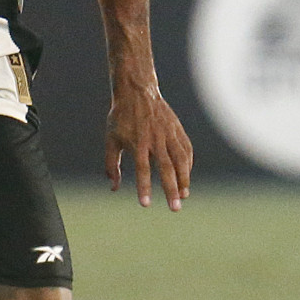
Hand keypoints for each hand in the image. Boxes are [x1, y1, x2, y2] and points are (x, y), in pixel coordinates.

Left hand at [105, 85, 192, 210]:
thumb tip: (114, 188)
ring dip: (184, 179)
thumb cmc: (121, 117)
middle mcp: (155, 139)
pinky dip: (188, 164)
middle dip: (171, 189)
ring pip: (180, 159)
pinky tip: (186, 177)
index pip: (142, 169)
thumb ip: (112, 164)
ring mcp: (168, 133)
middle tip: (175, 208)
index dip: (144, 187)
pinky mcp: (177, 129)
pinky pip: (186, 149)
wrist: (137, 91)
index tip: (145, 204)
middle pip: (166, 168)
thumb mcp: (111, 139)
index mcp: (137, 142)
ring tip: (184, 196)